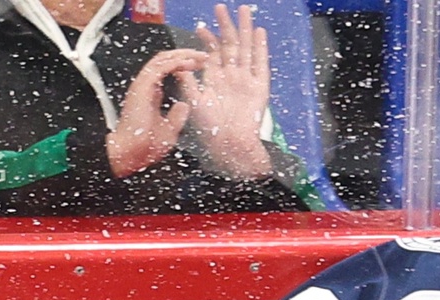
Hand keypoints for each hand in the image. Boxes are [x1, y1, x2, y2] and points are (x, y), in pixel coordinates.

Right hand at [109, 47, 205, 176]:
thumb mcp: (169, 131)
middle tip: (202, 56)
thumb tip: (184, 105)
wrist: (132, 154)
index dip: (183, 65)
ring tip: (198, 56)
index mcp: (151, 94)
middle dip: (185, 55)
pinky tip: (189, 63)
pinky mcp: (142, 85)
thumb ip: (176, 117)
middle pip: (165, 60)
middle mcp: (146, 86)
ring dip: (182, 55)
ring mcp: (143, 84)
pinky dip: (175, 63)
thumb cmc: (146, 146)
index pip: (167, 70)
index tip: (199, 66)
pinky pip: (160, 67)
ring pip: (162, 59)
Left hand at [187, 5, 272, 178]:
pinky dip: (260, 48)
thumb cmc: (211, 130)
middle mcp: (231, 77)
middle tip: (221, 8)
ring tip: (243, 11)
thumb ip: (188, 83)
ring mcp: (246, 80)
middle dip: (226, 26)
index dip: (207, 39)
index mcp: (215, 80)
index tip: (201, 26)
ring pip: (246, 49)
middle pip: (230, 45)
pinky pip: (260, 64)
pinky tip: (259, 32)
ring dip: (244, 30)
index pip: (212, 54)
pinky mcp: (259, 87)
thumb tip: (179, 66)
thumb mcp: (194, 103)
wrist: (230, 146)